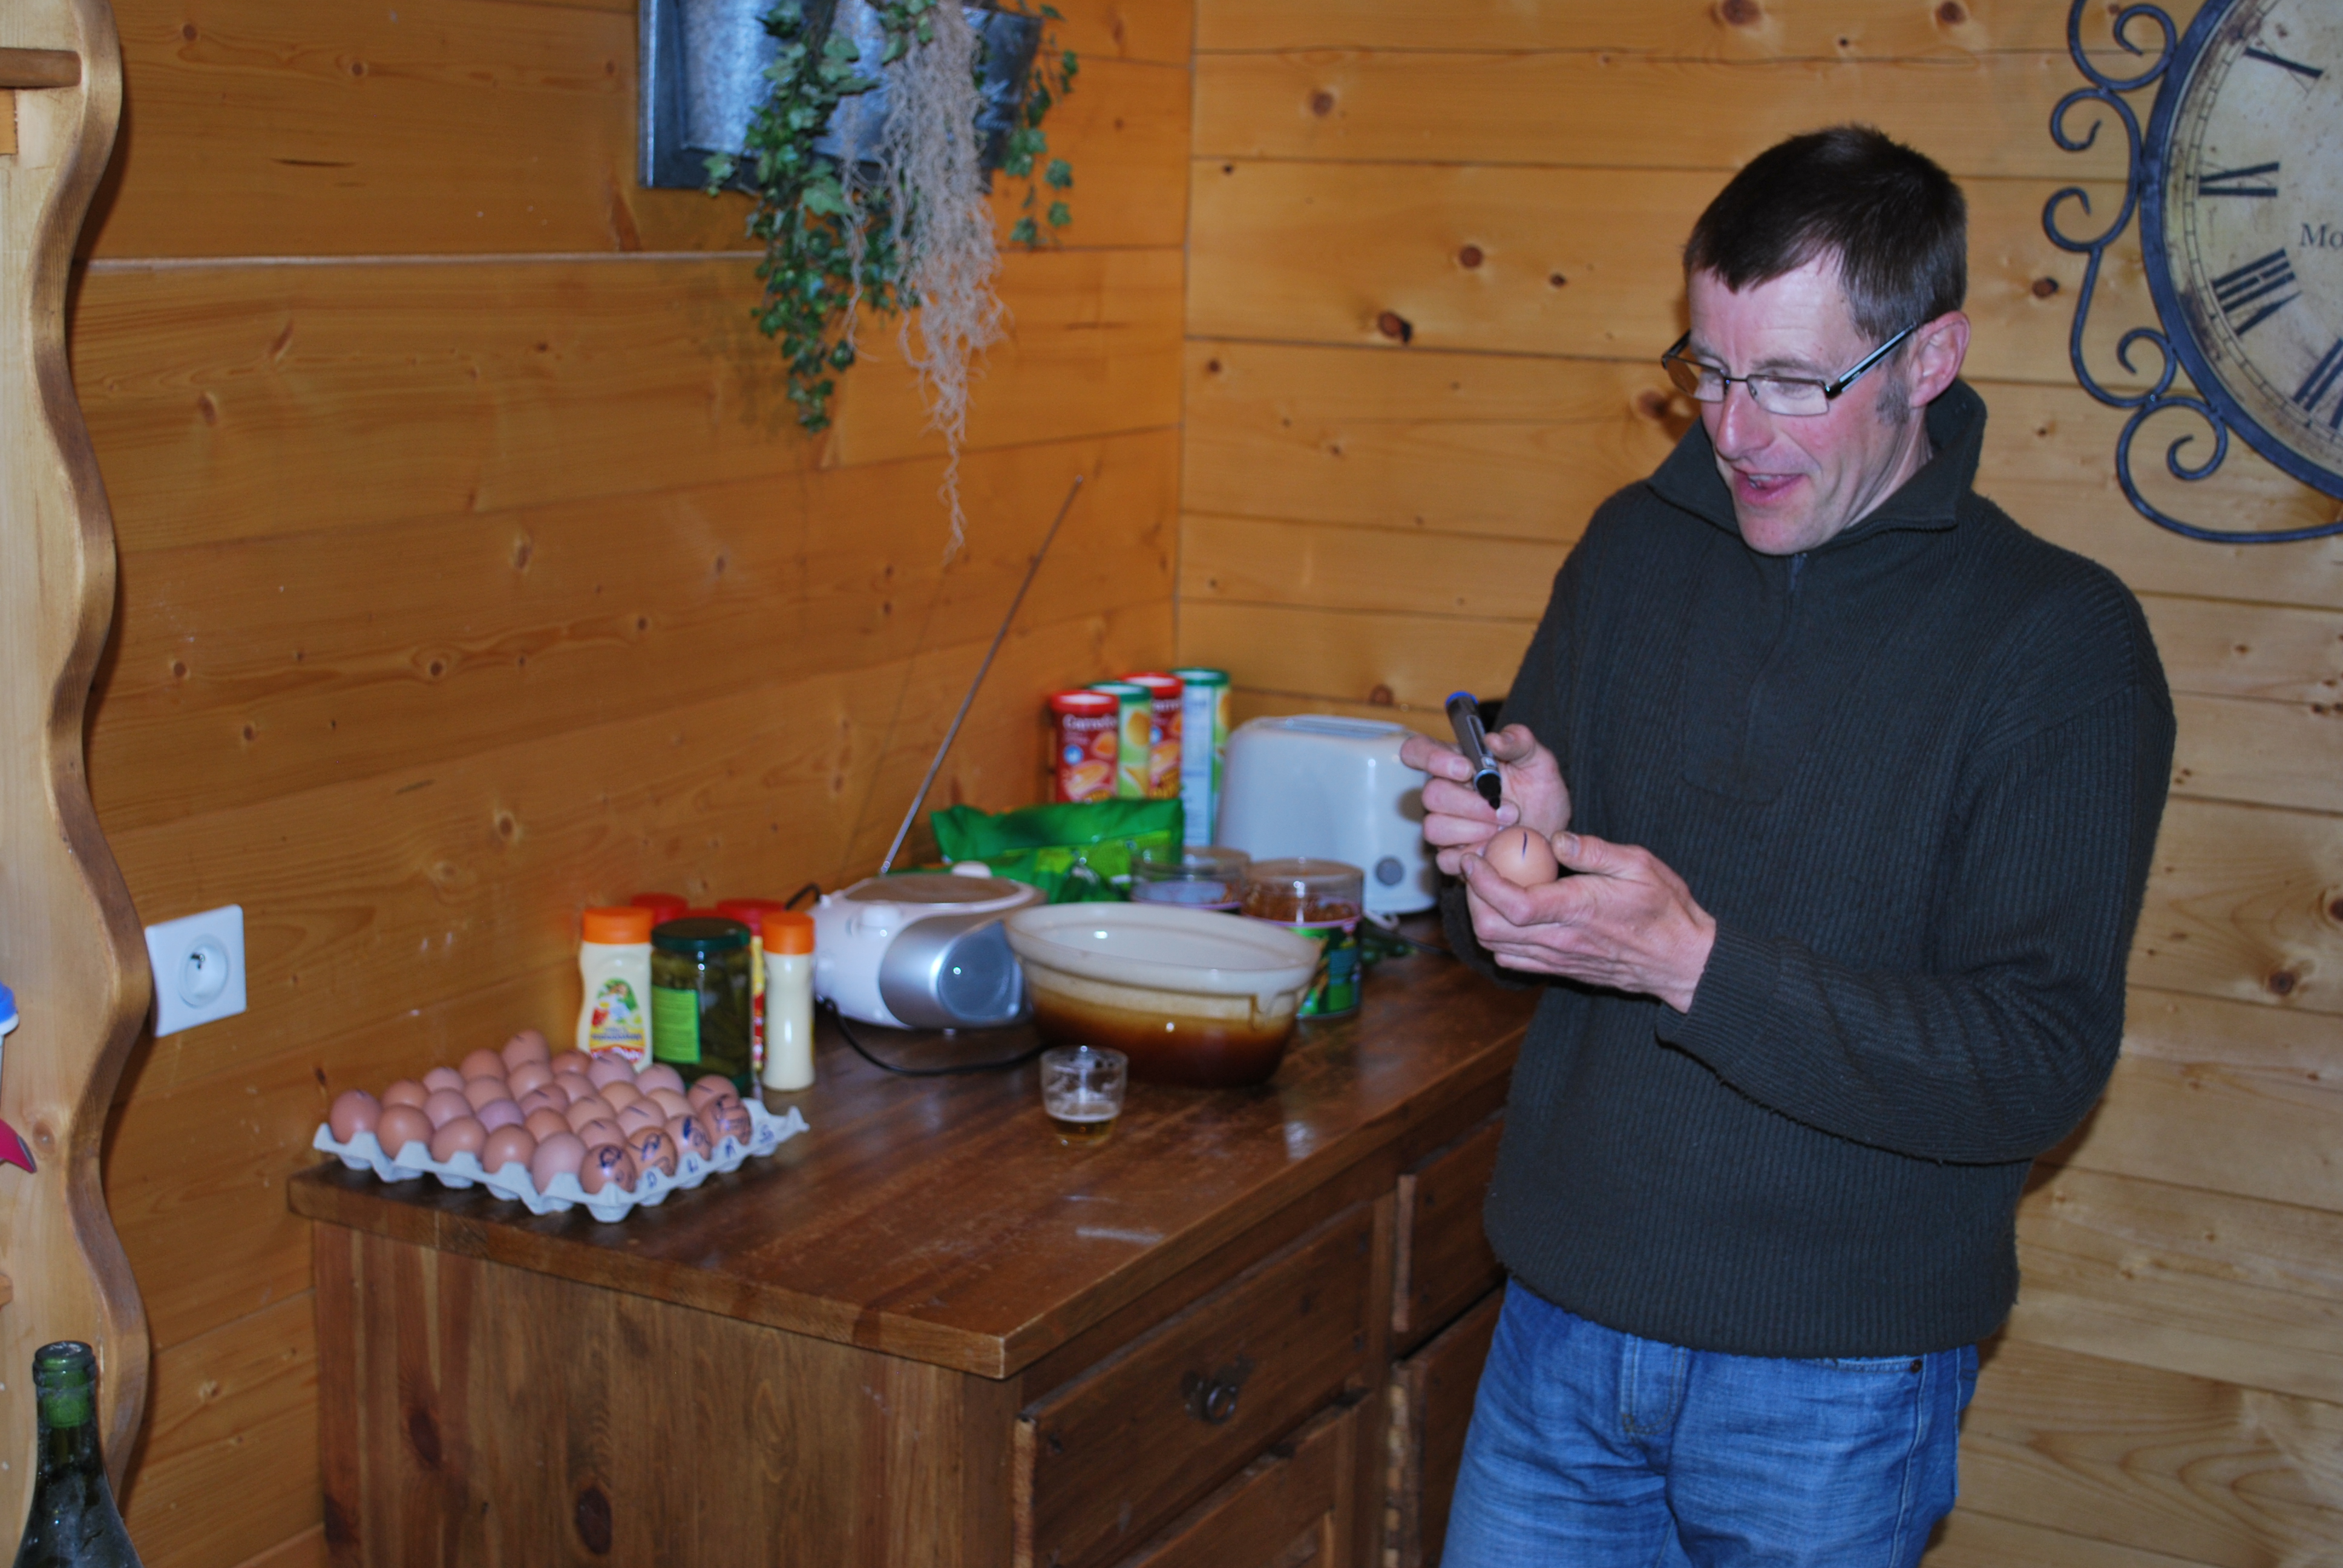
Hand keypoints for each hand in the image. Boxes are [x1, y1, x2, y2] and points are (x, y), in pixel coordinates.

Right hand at [1400, 725, 1571, 875]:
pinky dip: (1471, 855)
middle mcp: (1446, 792)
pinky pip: (1444, 859)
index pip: (1419, 750)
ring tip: (1504, 830)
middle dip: (1471, 804)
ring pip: (1434, 828)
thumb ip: (1519, 742)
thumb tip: (1493, 739)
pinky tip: (1494, 849)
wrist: (1551, 835)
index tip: (1466, 769)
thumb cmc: (1541, 795)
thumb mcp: (1539, 761)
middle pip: (1430, 795)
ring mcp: (1446, 825)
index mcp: (1457, 763)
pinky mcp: (1452, 855)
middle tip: (1508, 811)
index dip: (1431, 758)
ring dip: (1473, 830)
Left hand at [1458, 831, 1717, 1012]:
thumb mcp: (1638, 864)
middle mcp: (1561, 940)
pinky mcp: (1560, 970)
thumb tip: (1556, 839)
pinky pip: (1514, 960)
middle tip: (1476, 869)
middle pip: (1491, 929)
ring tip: (1487, 888)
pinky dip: (1498, 938)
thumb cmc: (1664, 908)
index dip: (1482, 882)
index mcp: (1577, 909)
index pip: (1513, 903)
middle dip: (1472, 898)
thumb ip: (1593, 850)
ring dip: (1481, 917)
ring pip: (1496, 947)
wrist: (1682, 960)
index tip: (1472, 859)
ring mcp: (1558, 959)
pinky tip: (1507, 914)